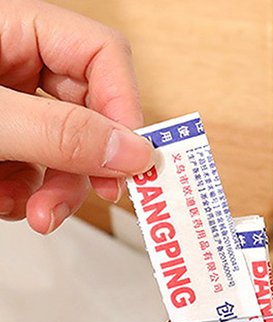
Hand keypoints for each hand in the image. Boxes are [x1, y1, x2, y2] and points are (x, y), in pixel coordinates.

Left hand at [0, 0, 153, 232]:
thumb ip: (58, 133)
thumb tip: (131, 153)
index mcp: (11, 29)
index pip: (100, 54)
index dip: (126, 106)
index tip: (132, 158)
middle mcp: (12, 64)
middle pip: (88, 112)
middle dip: (88, 165)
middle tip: (99, 195)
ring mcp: (5, 106)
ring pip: (63, 151)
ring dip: (58, 192)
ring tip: (37, 214)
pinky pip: (33, 171)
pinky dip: (26, 195)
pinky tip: (7, 200)